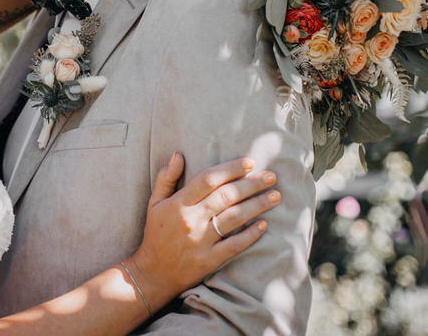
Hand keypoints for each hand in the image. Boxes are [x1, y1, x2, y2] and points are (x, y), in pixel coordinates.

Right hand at [126, 153, 279, 306]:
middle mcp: (191, 220)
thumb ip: (166, 178)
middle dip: (251, 184)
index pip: (208, 179)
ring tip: (275, 196)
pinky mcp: (208, 260)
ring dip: (257, 205)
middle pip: (226, 196)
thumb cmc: (155, 234)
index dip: (231, 169)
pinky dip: (250, 235)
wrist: (152, 273)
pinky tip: (263, 225)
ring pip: (234, 218)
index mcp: (178, 203)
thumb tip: (179, 154)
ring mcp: (200, 241)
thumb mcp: (154, 203)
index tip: (249, 162)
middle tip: (271, 176)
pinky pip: (234, 246)